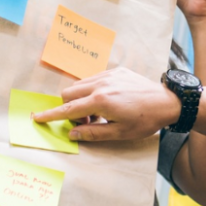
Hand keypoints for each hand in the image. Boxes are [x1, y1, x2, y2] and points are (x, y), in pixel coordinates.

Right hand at [31, 67, 180, 141]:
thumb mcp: (119, 133)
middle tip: (86, 123)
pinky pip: (94, 78)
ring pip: (80, 84)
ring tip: (99, 114)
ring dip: (81, 99)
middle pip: (69, 93)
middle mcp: (101, 84)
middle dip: (69, 108)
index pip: (68, 109)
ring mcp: (108, 75)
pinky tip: (108, 102)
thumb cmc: (145, 120)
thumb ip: (93, 133)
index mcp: (100, 101)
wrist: (168, 101)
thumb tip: (72, 134)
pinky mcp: (116, 71)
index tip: (37, 118)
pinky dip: (92, 91)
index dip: (51, 115)